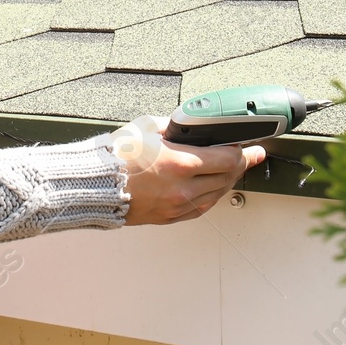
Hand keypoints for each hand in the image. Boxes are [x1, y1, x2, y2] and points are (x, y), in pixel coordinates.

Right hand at [111, 114, 265, 224]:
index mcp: (180, 163)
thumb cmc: (114, 156)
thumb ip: (175, 128)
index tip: (251, 148)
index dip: (244, 153)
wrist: (94, 183)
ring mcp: (177, 206)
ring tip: (231, 171)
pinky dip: (211, 196)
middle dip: (241, 165)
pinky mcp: (169, 217)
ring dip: (227, 182)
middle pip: (226, 179)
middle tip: (250, 157)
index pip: (228, 160)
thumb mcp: (147, 128)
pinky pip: (200, 208)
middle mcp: (183, 188)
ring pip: (216, 196)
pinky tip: (212, 188)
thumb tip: (190, 127)